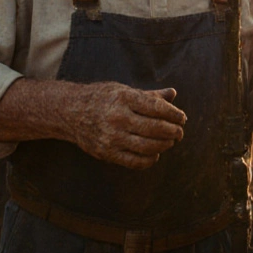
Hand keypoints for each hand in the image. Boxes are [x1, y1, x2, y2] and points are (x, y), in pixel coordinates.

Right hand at [65, 83, 185, 169]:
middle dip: (173, 131)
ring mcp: (111, 137)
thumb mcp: (124, 90)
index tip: (182, 118)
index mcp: (123, 98)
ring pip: (148, 146)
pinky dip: (149, 159)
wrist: (70, 112)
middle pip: (155, 128)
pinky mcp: (107, 153)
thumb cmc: (102, 98)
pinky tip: (155, 154)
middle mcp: (118, 117)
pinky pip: (135, 161)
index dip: (174, 114)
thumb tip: (173, 93)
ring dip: (164, 145)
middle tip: (180, 132)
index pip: (157, 108)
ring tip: (170, 142)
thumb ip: (149, 95)